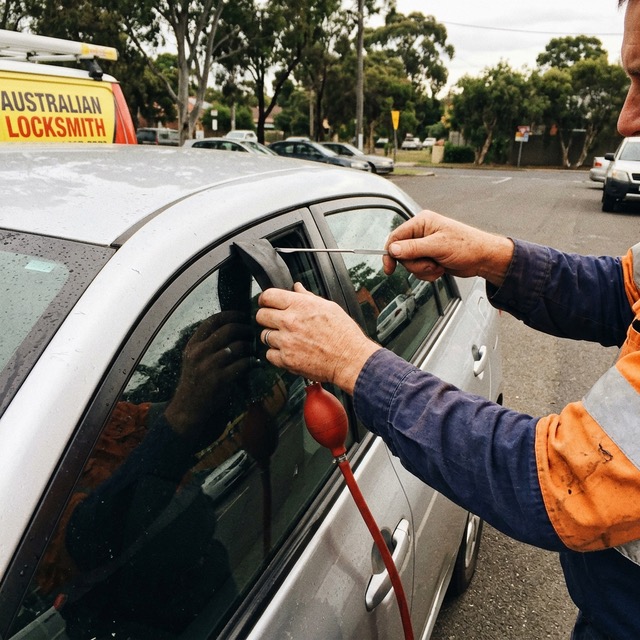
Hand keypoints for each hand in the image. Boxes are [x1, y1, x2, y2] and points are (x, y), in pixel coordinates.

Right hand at [164, 310, 252, 439]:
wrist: (188, 408)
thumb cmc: (195, 381)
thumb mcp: (194, 358)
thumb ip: (207, 343)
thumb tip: (231, 326)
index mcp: (193, 345)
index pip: (213, 321)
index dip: (231, 315)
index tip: (243, 316)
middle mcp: (199, 353)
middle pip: (228, 330)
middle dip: (244, 328)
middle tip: (252, 331)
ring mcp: (209, 366)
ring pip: (237, 346)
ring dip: (249, 346)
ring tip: (253, 348)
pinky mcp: (220, 380)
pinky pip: (243, 364)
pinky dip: (252, 362)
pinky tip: (255, 363)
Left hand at [256, 284, 379, 394]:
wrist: (350, 359)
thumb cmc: (344, 334)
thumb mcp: (328, 307)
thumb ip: (307, 297)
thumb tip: (296, 288)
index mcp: (300, 305)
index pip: (268, 296)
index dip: (265, 300)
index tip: (266, 304)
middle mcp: (290, 322)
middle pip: (260, 316)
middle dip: (267, 318)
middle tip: (275, 322)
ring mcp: (286, 341)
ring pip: (264, 336)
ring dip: (272, 337)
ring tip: (287, 339)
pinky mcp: (286, 359)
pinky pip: (269, 355)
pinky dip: (276, 354)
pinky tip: (288, 352)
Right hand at [383, 210, 513, 287]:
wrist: (483, 258)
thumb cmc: (467, 246)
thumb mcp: (438, 246)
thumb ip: (413, 248)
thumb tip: (393, 249)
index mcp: (422, 222)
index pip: (396, 237)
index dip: (390, 253)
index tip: (389, 267)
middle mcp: (422, 233)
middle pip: (402, 254)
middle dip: (415, 264)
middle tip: (430, 263)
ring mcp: (425, 246)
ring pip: (410, 264)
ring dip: (423, 270)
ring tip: (438, 266)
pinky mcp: (429, 257)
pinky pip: (419, 269)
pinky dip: (428, 273)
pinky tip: (440, 269)